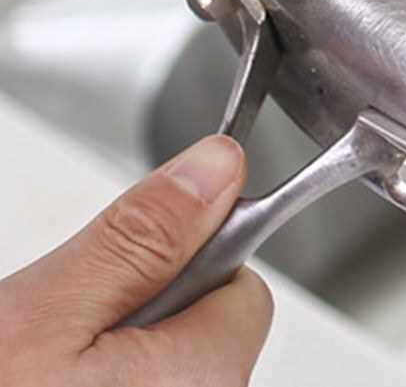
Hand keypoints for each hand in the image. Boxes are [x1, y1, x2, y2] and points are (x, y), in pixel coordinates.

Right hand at [0, 136, 270, 385]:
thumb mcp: (44, 315)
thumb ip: (141, 238)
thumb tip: (217, 168)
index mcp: (200, 379)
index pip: (243, 289)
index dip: (183, 266)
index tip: (123, 271)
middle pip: (197, 340)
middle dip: (138, 322)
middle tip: (55, 341)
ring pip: (155, 378)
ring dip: (108, 367)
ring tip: (32, 377)